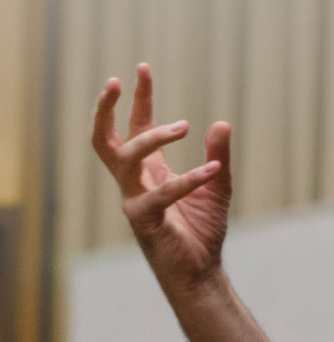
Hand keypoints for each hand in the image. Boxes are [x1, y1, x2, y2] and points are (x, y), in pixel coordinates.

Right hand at [92, 63, 231, 298]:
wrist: (200, 273)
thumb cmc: (202, 230)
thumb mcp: (219, 185)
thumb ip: (219, 154)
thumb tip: (222, 122)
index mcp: (149, 172)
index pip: (135, 127)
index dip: (138, 98)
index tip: (143, 68)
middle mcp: (135, 183)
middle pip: (104, 140)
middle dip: (105, 109)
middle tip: (117, 80)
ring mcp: (135, 201)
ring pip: (126, 158)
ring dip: (153, 137)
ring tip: (185, 125)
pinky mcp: (146, 221)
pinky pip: (161, 194)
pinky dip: (189, 179)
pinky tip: (213, 169)